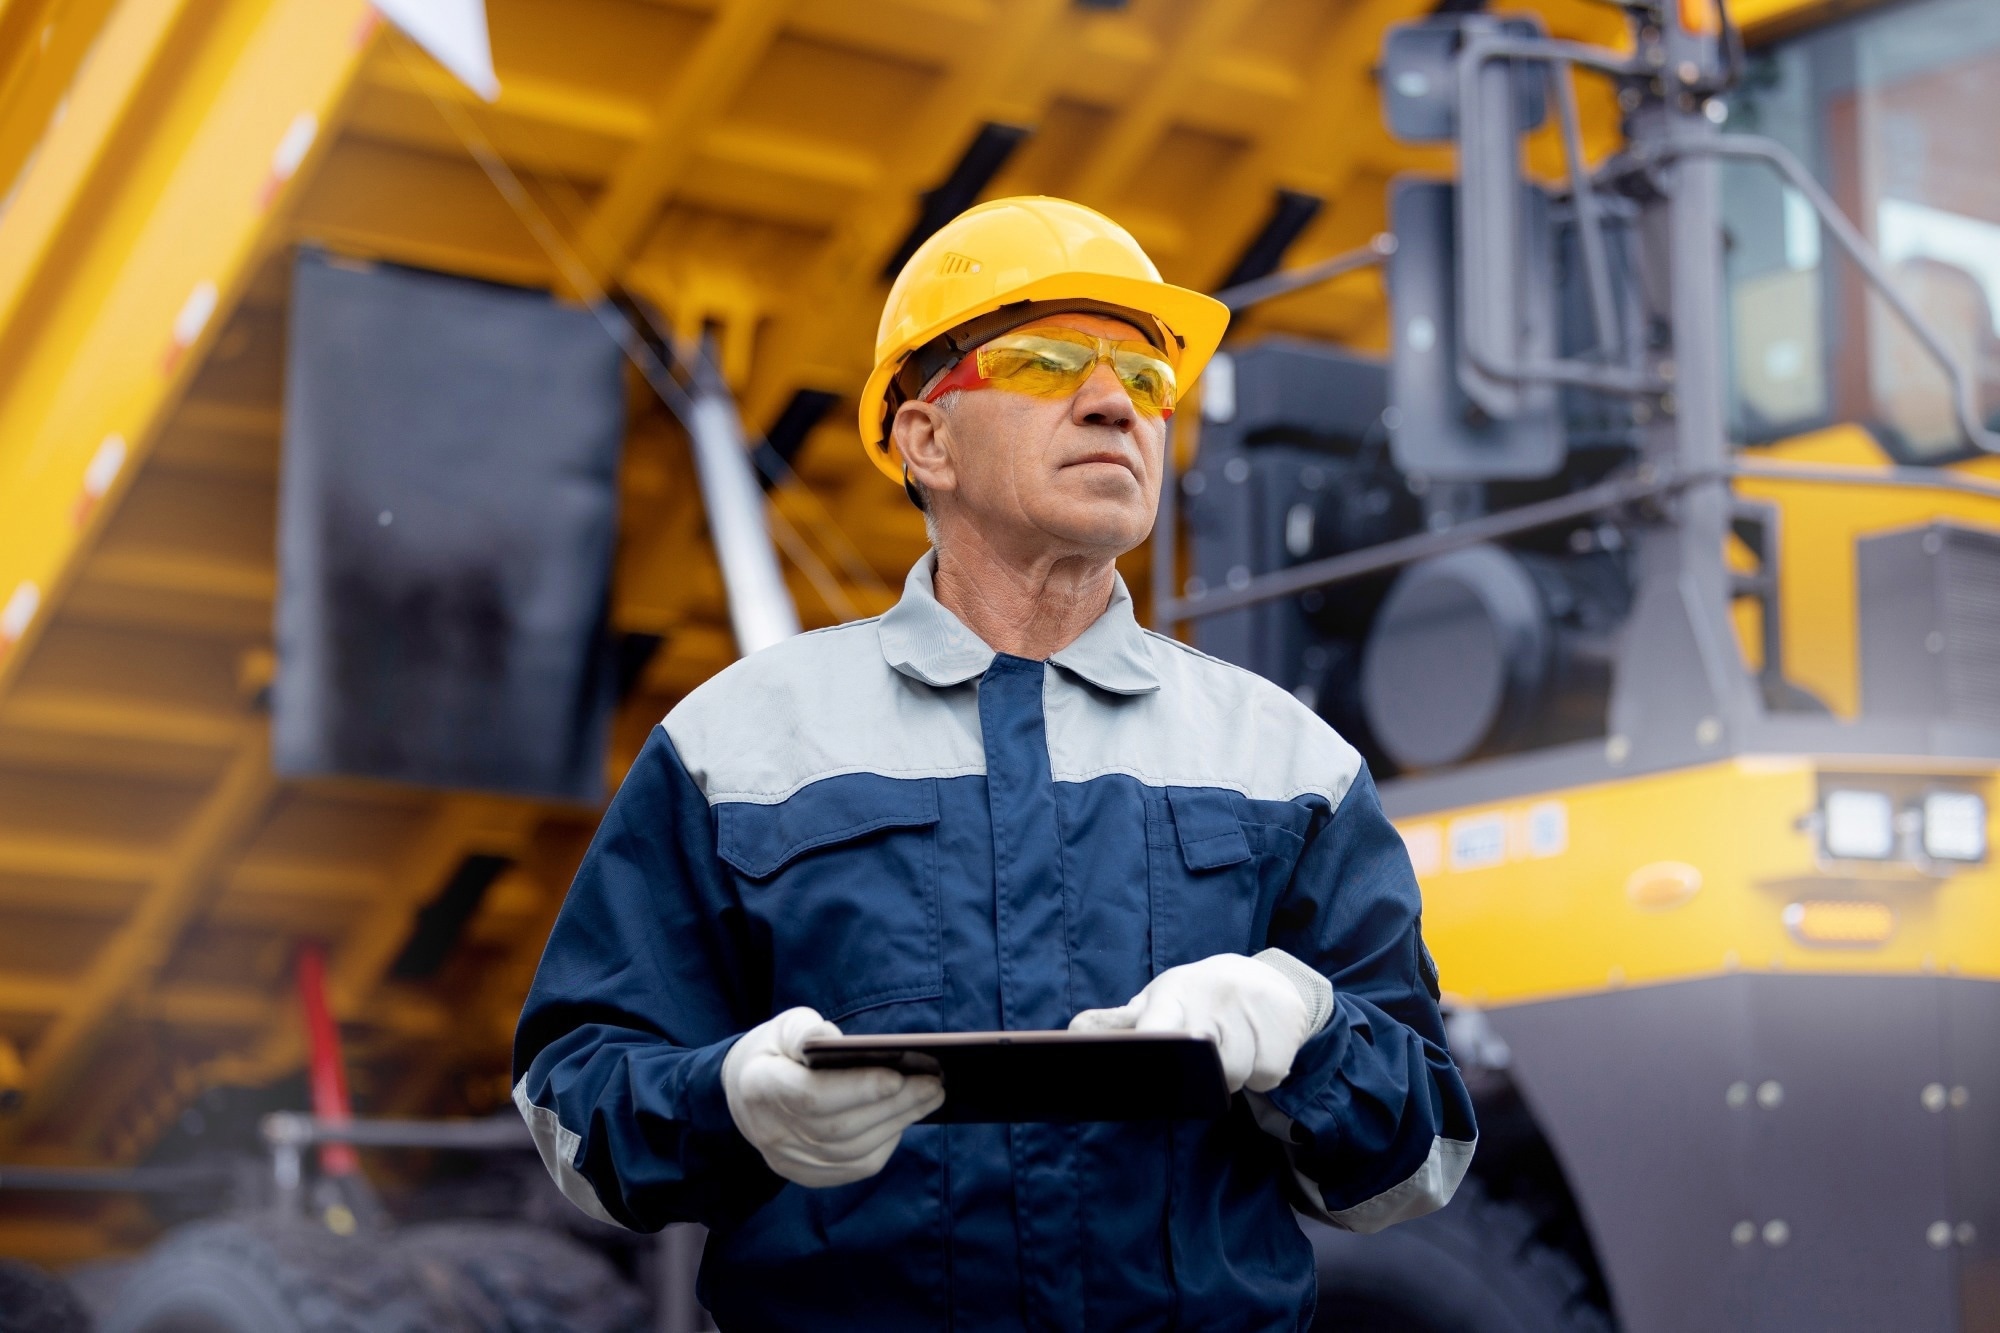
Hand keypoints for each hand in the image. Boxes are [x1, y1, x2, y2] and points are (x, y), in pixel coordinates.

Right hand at [722, 1007, 944, 1187]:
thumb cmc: (776, 1052)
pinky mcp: (807, 1175)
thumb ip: (808, 1029)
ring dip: (899, 1122)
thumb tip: (840, 1043)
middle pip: (841, 1127)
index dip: (857, 1088)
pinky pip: (855, 1167)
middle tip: (935, 1083)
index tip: (898, 1075)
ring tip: (931, 1097)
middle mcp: (772, 1132)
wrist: (746, 1096)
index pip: (812, 1096)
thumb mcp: (784, 1027)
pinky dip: (886, 1143)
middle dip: (894, 1105)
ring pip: (853, 1150)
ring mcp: (789, 1160)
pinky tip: (904, 1118)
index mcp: (760, 1087)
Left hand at [1069, 954, 1312, 1092]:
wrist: (1268, 980)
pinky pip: (1269, 1076)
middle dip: (1202, 1074)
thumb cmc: (1198, 997)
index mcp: (1175, 995)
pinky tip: (1257, 1048)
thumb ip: (1119, 1022)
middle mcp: (1216, 1000)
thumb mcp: (1158, 1000)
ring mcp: (1253, 1015)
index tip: (1149, 1065)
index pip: (1159, 1027)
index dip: (1153, 1048)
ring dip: (1233, 1075)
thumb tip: (1075, 1031)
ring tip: (1229, 1050)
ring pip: (1239, 1075)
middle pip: (1206, 1066)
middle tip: (1200, 1061)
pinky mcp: (1287, 1031)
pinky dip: (1262, 1073)